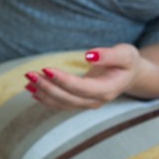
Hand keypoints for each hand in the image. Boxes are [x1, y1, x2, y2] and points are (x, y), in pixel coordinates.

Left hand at [25, 44, 140, 109]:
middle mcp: (96, 101)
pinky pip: (60, 104)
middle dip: (48, 87)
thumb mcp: (125, 54)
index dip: (63, 80)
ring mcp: (87, 104)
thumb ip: (109, 55)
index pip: (82, 88)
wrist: (131, 74)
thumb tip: (89, 54)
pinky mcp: (80, 102)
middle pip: (68, 98)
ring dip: (43, 93)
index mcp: (108, 89)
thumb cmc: (127, 61)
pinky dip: (45, 99)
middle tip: (30, 73)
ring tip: (27, 80)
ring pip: (62, 103)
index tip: (46, 69)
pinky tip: (32, 91)